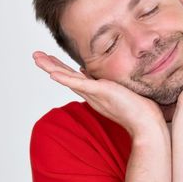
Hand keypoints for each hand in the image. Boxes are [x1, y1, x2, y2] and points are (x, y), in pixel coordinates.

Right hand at [32, 51, 165, 137]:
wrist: (147, 125)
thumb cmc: (140, 110)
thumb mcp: (120, 91)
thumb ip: (105, 83)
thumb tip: (92, 71)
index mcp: (96, 93)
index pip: (75, 78)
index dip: (61, 69)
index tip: (50, 60)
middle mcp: (92, 94)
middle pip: (66, 77)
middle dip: (50, 66)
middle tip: (35, 56)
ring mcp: (95, 94)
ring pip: (68, 79)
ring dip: (51, 68)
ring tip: (37, 58)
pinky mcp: (101, 93)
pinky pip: (80, 84)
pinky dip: (66, 78)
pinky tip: (52, 73)